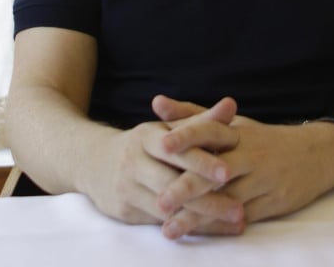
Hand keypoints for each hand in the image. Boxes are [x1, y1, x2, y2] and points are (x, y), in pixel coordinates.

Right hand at [83, 96, 243, 234]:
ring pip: (168, 207)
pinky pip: (160, 222)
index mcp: (147, 136)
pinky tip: (212, 230)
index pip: (176, 149)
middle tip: (238, 208)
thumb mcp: (169, 127)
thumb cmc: (148, 143)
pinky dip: (187, 227)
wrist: (95, 162)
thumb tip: (231, 104)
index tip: (227, 172)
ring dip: (202, 217)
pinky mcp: (124, 211)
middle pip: (173, 182)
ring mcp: (127, 187)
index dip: (201, 161)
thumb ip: (201, 120)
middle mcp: (133, 161)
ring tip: (234, 220)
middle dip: (206, 198)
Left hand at [156, 99, 333, 236]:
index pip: (210, 129)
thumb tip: (156, 102)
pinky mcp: (272, 203)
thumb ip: (193, 116)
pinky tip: (199, 234)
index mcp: (238, 132)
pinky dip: (219, 227)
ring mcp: (263, 179)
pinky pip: (242, 217)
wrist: (315, 154)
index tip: (161, 145)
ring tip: (170, 228)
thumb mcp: (233, 124)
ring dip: (197, 216)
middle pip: (216, 170)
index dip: (187, 136)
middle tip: (159, 201)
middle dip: (187, 187)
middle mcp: (250, 154)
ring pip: (226, 199)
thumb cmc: (263, 139)